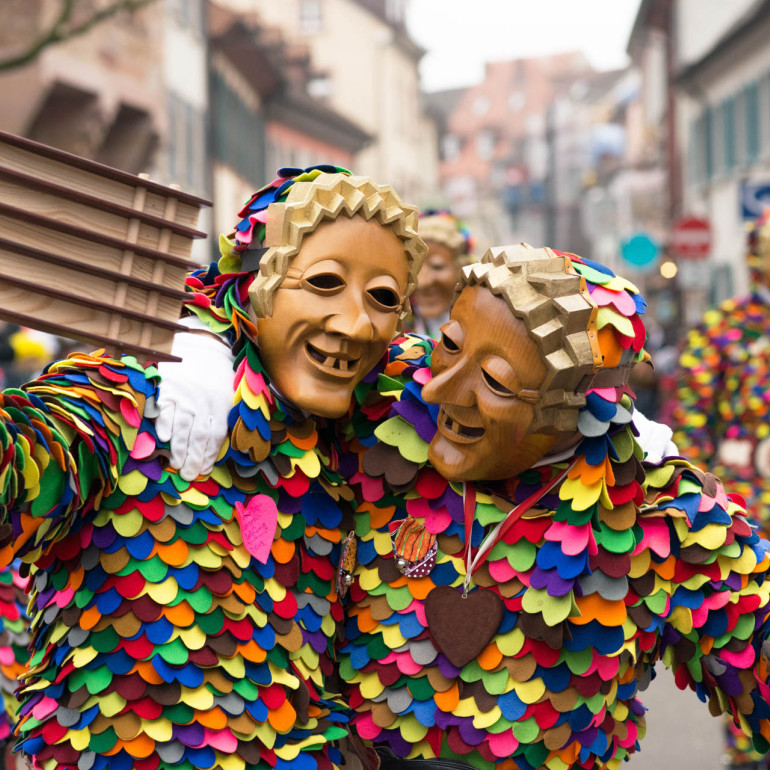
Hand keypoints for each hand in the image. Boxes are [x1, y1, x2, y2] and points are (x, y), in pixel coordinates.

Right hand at [156, 329, 235, 480]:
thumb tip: (227, 445)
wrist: (201, 345)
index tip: (203, 470)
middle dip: (193, 460)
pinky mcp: (166, 389)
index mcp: (221, 405)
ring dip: (178, 450)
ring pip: (181, 428)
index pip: (215, 436)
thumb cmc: (217, 376)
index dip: (209, 456)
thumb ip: (226, 418)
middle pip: (198, 437)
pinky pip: (165, 411)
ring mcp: (184, 395)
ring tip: (176, 465)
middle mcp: (203, 402)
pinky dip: (164, 426)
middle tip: (188, 475)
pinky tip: (164, 439)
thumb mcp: (230, 394)